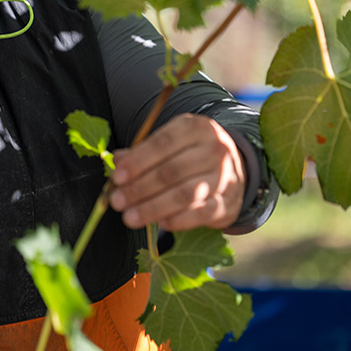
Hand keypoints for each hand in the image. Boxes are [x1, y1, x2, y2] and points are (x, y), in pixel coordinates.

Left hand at [109, 114, 245, 231]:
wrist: (233, 167)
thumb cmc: (190, 153)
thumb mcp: (170, 142)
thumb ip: (142, 151)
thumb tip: (116, 161)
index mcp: (196, 128)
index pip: (162, 144)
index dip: (137, 162)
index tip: (117, 177)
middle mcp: (214, 150)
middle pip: (171, 172)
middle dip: (140, 188)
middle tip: (117, 201)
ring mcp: (224, 177)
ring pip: (184, 195)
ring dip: (153, 208)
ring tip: (129, 217)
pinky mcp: (228, 203)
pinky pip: (199, 214)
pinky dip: (176, 220)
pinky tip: (158, 223)